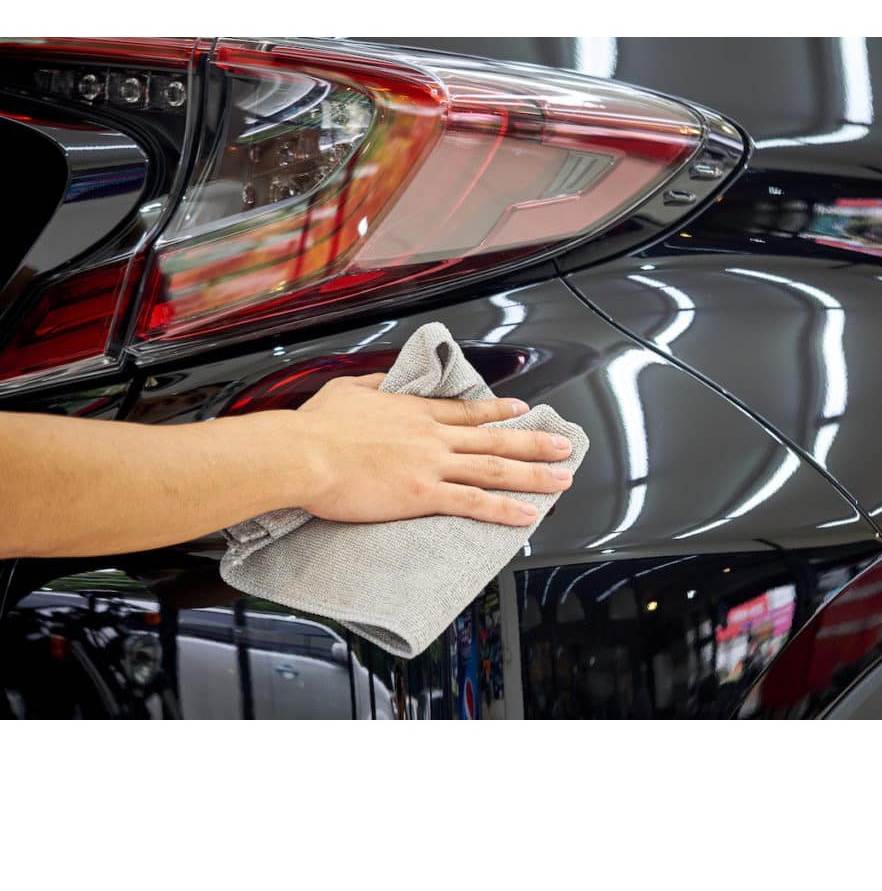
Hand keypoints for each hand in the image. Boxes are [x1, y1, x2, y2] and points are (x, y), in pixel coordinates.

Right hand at [292, 374, 573, 525]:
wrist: (303, 453)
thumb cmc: (315, 427)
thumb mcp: (346, 390)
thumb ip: (372, 385)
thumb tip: (383, 382)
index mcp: (414, 411)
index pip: (467, 411)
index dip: (498, 412)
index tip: (522, 410)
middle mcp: (431, 436)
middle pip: (493, 438)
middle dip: (534, 443)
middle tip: (563, 446)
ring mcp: (431, 464)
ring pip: (494, 468)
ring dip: (533, 474)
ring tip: (561, 479)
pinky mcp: (423, 493)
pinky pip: (474, 502)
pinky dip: (504, 509)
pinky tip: (527, 515)